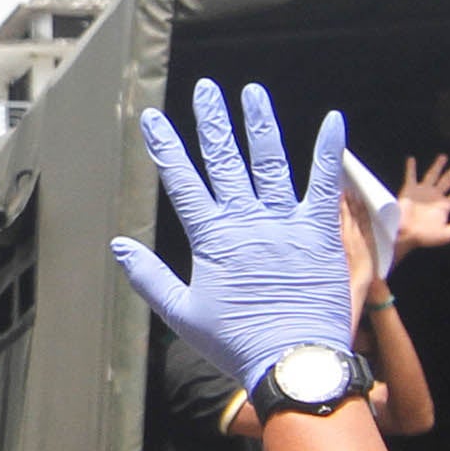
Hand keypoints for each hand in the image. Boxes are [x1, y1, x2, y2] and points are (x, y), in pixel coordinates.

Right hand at [108, 79, 351, 394]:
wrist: (293, 361)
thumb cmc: (236, 344)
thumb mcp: (182, 315)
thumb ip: (149, 277)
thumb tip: (117, 245)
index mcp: (212, 238)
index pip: (183, 182)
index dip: (166, 148)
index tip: (153, 118)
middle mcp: (247, 221)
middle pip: (225, 161)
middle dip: (212, 123)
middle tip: (205, 89)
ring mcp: (284, 224)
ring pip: (269, 163)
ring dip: (260, 125)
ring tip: (252, 92)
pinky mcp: (319, 233)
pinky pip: (323, 186)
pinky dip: (328, 152)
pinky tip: (332, 120)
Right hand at [395, 153, 449, 252]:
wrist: (404, 235)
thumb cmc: (424, 238)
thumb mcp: (446, 235)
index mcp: (443, 207)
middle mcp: (434, 197)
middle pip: (448, 181)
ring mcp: (422, 193)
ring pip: (432, 175)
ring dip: (437, 166)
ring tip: (443, 157)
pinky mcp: (409, 191)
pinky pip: (410, 176)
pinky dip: (410, 168)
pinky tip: (411, 159)